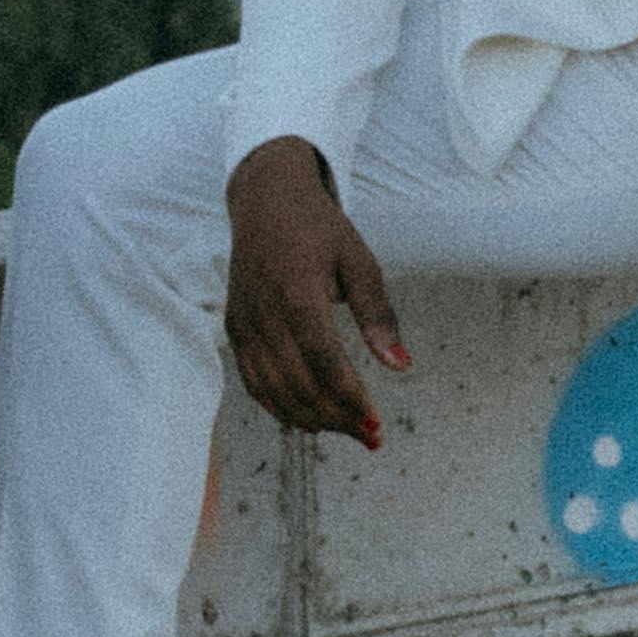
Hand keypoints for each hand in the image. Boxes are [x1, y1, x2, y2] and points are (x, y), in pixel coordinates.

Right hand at [223, 135, 412, 441]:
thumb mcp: (359, 261)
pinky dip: (280, 408)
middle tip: (371, 436)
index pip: (324, 361)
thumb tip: (402, 366)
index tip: (378, 423)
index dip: (350, 398)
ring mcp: (244, 323)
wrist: (265, 200)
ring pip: (274, 391)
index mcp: (298, 292)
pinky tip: (311, 419)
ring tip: (347, 430)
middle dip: (338, 418)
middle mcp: (265, 312)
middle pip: (299, 384)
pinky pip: (253, 382)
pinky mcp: (234, 328)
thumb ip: (379, 314)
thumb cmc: (320, 230)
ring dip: (312, 420)